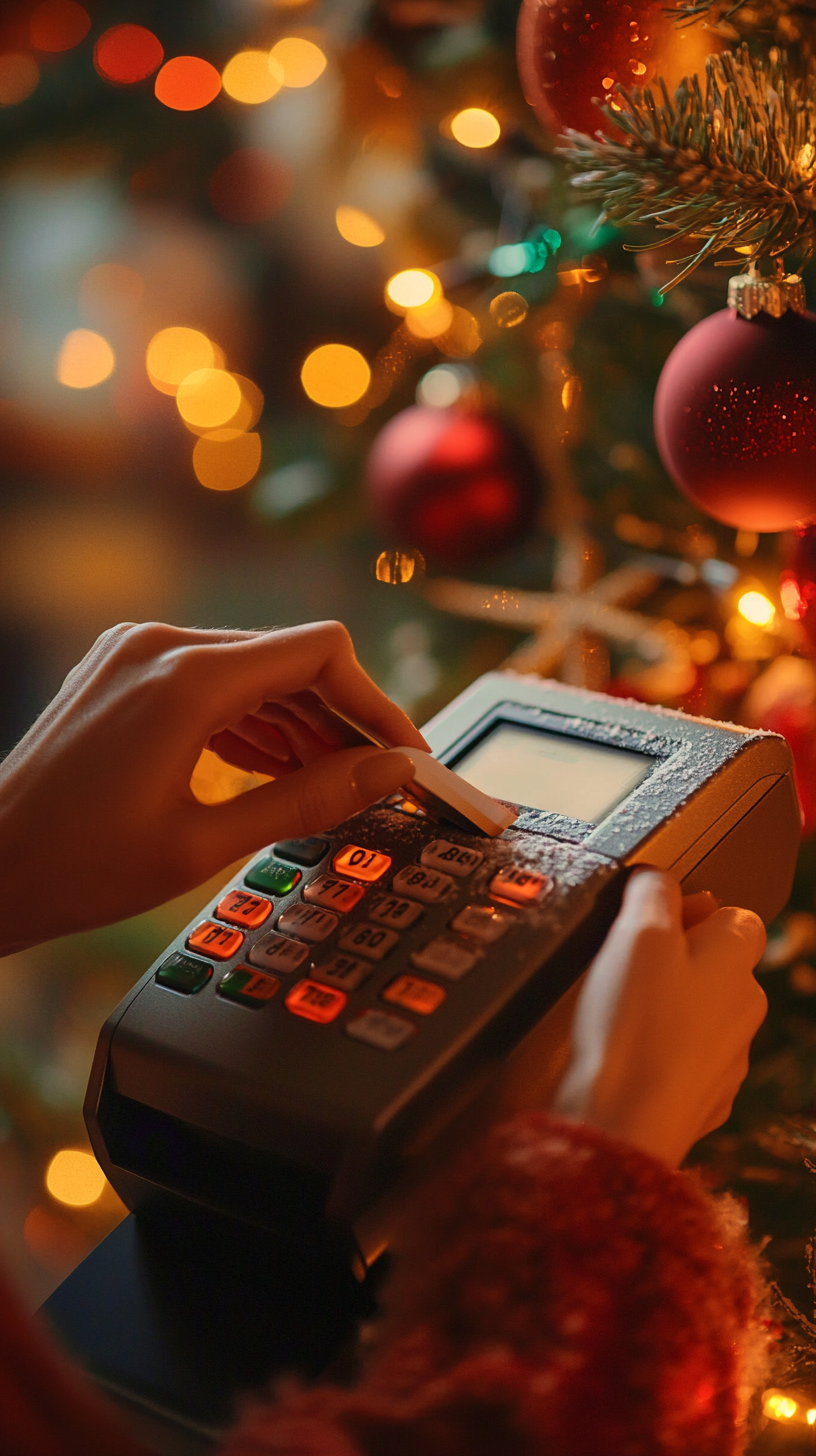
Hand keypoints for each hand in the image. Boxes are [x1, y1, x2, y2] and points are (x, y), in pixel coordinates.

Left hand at [0, 620, 425, 953]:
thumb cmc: (75, 866)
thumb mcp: (205, 845)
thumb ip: (309, 801)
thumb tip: (388, 774)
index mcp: (184, 678)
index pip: (320, 653)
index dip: (375, 702)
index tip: (404, 753)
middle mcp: (160, 645)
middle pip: (290, 659)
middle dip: (342, 719)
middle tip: (378, 781)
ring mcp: (137, 652)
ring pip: (253, 670)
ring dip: (299, 723)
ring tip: (333, 784)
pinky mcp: (124, 671)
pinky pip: (212, 682)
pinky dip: (252, 720)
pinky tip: (277, 768)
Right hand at [553, 869, 766, 1165]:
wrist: (621, 1125)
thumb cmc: (632, 1029)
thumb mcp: (636, 933)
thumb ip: (652, 891)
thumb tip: (657, 877)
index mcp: (736, 963)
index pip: (737, 916)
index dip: (692, 910)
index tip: (650, 923)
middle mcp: (744, 1009)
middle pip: (717, 964)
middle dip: (676, 959)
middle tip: (626, 967)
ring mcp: (728, 1057)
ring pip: (701, 1012)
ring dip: (668, 1007)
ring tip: (620, 1015)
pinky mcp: (703, 1097)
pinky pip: (684, 1057)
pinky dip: (660, 1051)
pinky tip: (625, 1055)